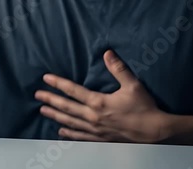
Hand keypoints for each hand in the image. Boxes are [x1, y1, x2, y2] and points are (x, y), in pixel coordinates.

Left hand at [35, 50, 166, 142]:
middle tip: (37, 95)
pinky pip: (80, 137)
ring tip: (43, 111)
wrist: (154, 133)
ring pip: (70, 122)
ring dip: (55, 116)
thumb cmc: (144, 108)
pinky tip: (61, 131)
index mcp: (98, 102)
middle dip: (50, 100)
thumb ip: (118, 69)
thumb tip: (107, 53)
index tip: (46, 78)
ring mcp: (95, 130)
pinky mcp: (100, 139)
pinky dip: (69, 133)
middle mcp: (93, 117)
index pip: (73, 90)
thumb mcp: (133, 85)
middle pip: (66, 107)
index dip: (58, 83)